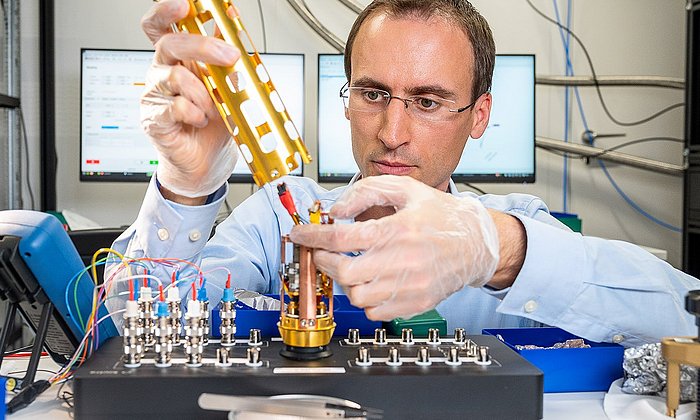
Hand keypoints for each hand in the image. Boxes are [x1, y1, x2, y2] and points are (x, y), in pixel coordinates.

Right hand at [140, 0, 240, 199]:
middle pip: (168, 43)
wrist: (208, 162)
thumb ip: (228, 60)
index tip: (184, 5)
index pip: (160, 26)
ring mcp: (154, 95)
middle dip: (202, 46)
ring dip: (203, 93)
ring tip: (212, 109)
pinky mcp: (153, 119)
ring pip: (173, 77)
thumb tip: (234, 30)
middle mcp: (161, 72)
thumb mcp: (229, 87)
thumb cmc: (215, 124)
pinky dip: (195, 113)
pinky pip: (174, 106)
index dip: (166, 11)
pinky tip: (200, 121)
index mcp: (178, 60)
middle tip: (229, 57)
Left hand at [289, 175, 500, 320]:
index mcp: (399, 229)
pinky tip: (369, 281)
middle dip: (324, 261)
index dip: (313, 237)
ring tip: (349, 265)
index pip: (341, 238)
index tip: (300, 235)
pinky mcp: (415, 303)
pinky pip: (375, 311)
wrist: (477, 242)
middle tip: (323, 253)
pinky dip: (364, 298)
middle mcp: (403, 260)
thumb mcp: (405, 189)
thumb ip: (367, 192)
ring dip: (344, 281)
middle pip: (344, 271)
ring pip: (357, 295)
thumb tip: (337, 209)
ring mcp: (410, 285)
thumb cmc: (441, 215)